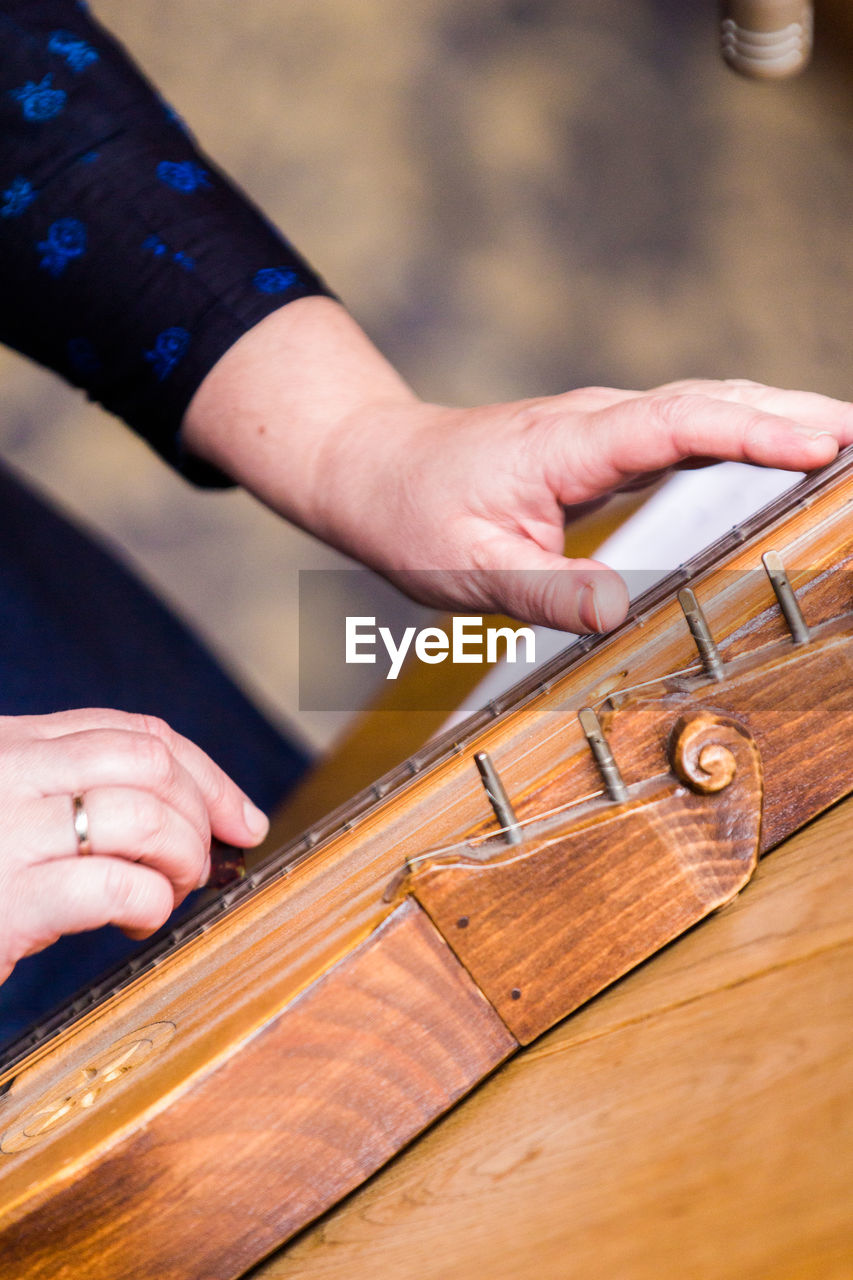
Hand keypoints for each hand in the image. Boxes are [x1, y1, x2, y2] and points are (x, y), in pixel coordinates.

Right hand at [0, 709, 268, 983]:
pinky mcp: (4, 901)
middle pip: (150, 763)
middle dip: (203, 812)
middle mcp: (5, 771)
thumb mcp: (12, 816)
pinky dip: (150, 901)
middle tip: (206, 862)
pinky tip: (136, 920)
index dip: (204, 773)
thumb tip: (194, 814)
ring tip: (167, 893)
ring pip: (145, 814)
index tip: (240, 816)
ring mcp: (2, 831)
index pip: (133, 732)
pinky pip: (114, 883)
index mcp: (10, 743)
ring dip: (181, 859)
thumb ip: (74, 795)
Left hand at [183, 299, 852, 631]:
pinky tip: (777, 456)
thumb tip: (620, 615)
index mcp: (567, 446)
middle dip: (795, 414)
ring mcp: (601, 429)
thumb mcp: (467, 571)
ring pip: (706, 408)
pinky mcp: (601, 444)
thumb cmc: (413, 516)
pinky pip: (686, 429)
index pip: (680, 423)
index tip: (825, 443)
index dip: (757, 432)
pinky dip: (741, 434)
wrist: (372, 470)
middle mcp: (594, 423)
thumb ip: (545, 592)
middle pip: (713, 401)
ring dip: (778, 417)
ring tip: (845, 445)